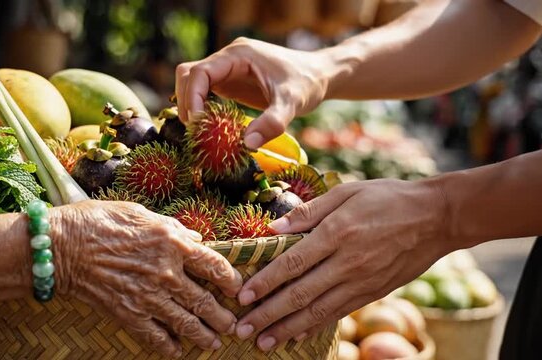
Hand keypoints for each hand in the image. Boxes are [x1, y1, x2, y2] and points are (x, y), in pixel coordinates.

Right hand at [51, 200, 242, 357]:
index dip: (231, 279)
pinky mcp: (129, 315)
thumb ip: (173, 228)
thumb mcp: (142, 214)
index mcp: (173, 244)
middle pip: (205, 301)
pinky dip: (169, 347)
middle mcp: (167, 273)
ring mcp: (149, 297)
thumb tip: (195, 238)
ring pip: (186, 323)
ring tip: (214, 343)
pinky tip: (178, 351)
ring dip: (204, 336)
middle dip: (222, 316)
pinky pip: (156, 337)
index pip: (215, 265)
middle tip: (231, 324)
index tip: (236, 287)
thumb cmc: (100, 221)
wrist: (63, 246)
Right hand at [175, 37, 329, 148]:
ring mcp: (228, 69)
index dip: (192, 97)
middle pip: (189, 75)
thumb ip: (272, 123)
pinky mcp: (230, 80)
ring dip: (191, 105)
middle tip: (197, 132)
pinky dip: (201, 107)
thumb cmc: (307, 84)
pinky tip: (211, 126)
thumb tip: (248, 145)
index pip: (199, 71)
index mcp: (239, 55)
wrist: (319, 76)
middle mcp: (229, 58)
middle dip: (187, 103)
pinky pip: (204, 91)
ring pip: (192, 82)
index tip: (197, 123)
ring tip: (202, 131)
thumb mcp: (293, 103)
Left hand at [233, 179, 451, 350]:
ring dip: (287, 329)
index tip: (242, 296)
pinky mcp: (373, 293)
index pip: (292, 263)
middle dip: (268, 314)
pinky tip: (297, 336)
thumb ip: (309, 211)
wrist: (437, 218)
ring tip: (263, 341)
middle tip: (242, 328)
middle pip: (300, 294)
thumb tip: (273, 227)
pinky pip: (339, 313)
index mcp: (337, 233)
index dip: (265, 282)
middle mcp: (347, 263)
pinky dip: (315, 326)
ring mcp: (361, 282)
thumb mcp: (347, 192)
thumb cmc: (388, 198)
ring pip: (318, 311)